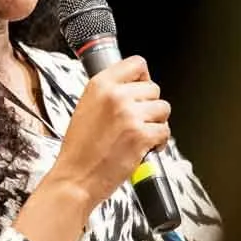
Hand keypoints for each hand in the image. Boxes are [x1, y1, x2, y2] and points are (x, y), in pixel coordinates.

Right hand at [47, 55, 170, 206]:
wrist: (76, 177)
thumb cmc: (79, 149)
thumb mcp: (86, 108)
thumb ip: (108, 93)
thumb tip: (133, 87)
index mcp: (99, 85)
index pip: (136, 63)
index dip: (142, 77)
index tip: (140, 88)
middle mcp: (116, 96)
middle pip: (154, 88)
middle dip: (149, 105)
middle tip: (136, 121)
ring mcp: (130, 115)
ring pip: (163, 109)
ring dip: (156, 123)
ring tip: (139, 134)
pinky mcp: (142, 135)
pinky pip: (165, 131)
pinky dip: (159, 142)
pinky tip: (144, 147)